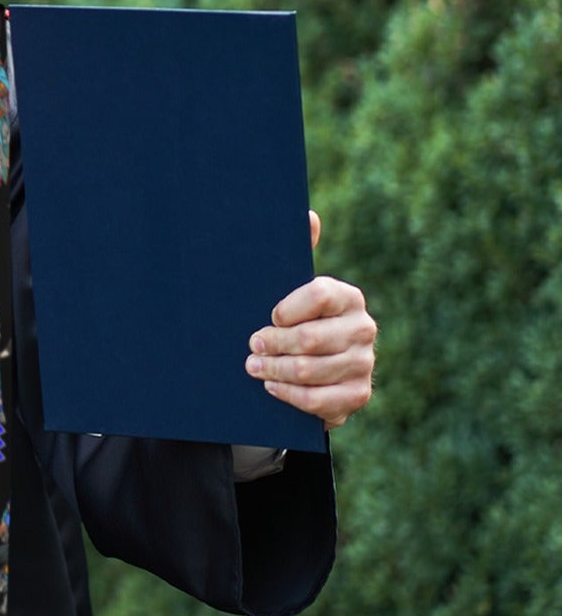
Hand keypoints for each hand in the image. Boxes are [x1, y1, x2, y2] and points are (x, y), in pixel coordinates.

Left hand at [245, 211, 375, 428]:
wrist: (312, 370)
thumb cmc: (294, 321)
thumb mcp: (291, 289)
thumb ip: (298, 253)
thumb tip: (308, 215)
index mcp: (348, 297)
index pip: (319, 294)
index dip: (287, 308)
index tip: (268, 316)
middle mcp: (363, 328)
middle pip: (310, 338)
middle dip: (272, 344)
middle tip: (251, 346)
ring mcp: (363, 364)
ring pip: (310, 370)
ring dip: (274, 370)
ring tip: (253, 367)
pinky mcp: (357, 395)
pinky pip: (318, 400)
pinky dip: (289, 395)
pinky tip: (272, 387)